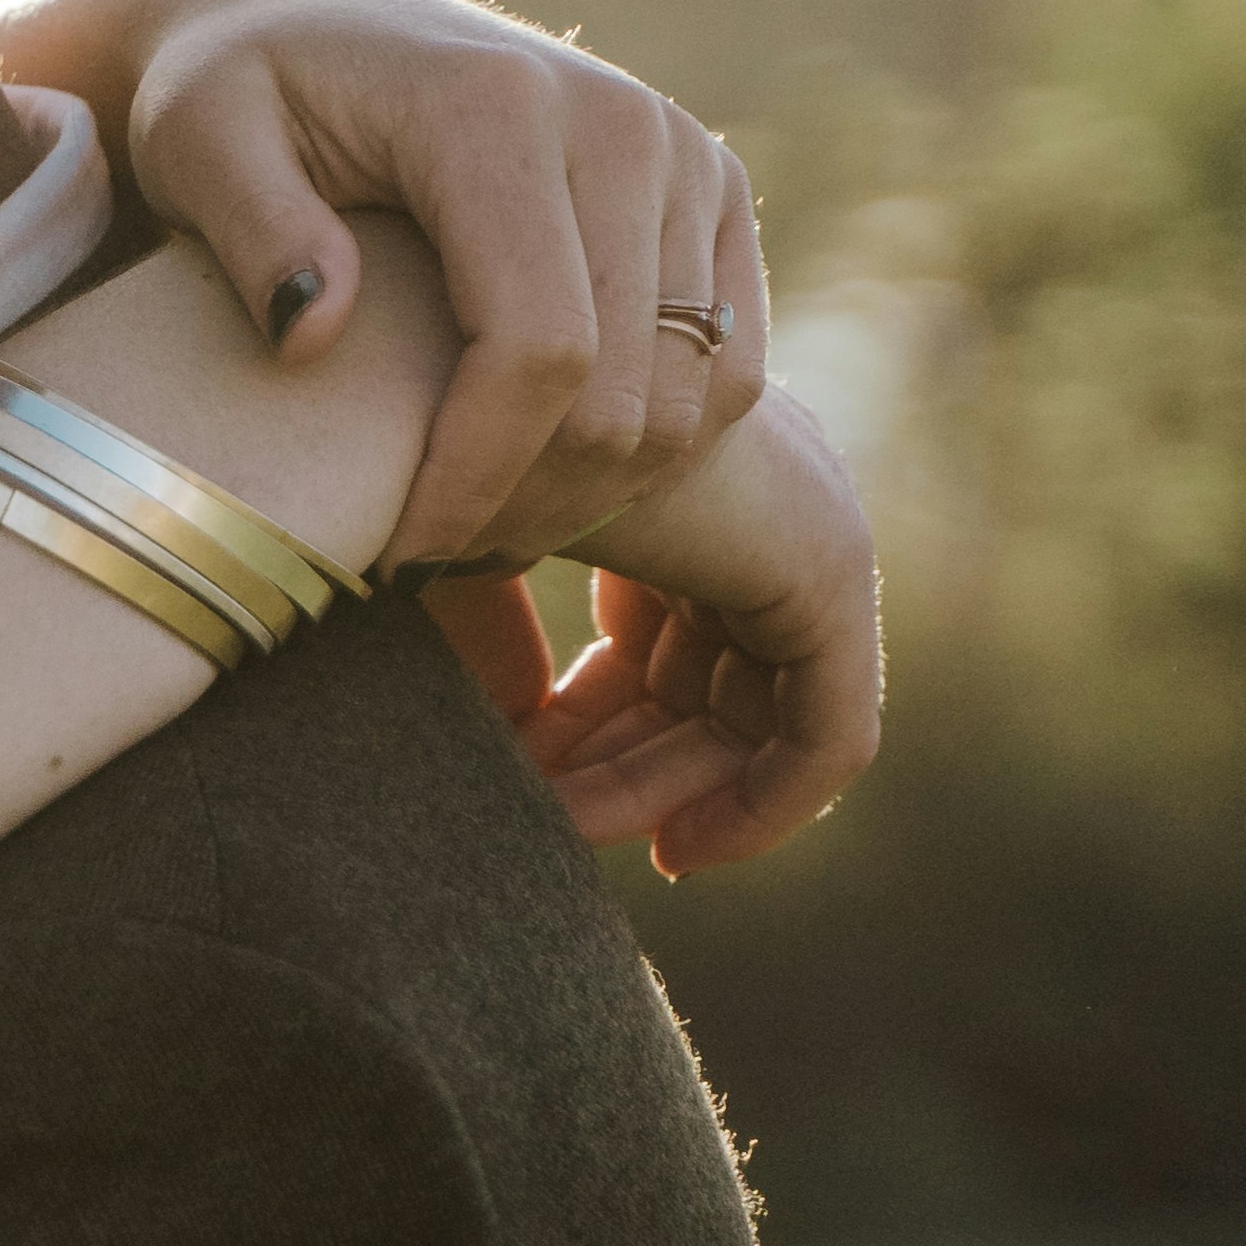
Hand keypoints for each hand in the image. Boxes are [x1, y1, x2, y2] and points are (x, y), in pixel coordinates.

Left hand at [50, 0, 769, 568]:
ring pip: (693, 397)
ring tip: (472, 524)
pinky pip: (729, 368)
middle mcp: (622, 124)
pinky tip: (538, 474)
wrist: (312, 18)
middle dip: (527, 503)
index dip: (477, 475)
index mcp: (498, 109)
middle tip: (425, 554)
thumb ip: (251, 230)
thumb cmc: (235, 91)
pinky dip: (653, 448)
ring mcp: (685, 155)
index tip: (394, 549)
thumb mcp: (197, 140)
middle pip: (625, 390)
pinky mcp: (712, 191)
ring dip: (592, 490)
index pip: (538, 348)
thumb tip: (317, 331)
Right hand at [456, 388, 881, 874]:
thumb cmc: (416, 456)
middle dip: (628, 765)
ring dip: (667, 789)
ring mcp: (804, 522)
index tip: (521, 788)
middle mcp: (759, 494)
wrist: (435, 398)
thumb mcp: (456, 562)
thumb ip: (489, 640)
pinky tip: (667, 847)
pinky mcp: (821, 567)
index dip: (596, 728)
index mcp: (679, 472)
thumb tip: (520, 725)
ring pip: (766, 718)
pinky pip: (828, 732)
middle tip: (542, 819)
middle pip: (717, 681)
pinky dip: (764, 806)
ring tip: (569, 830)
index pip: (668, 639)